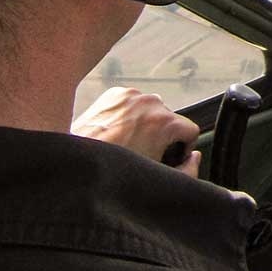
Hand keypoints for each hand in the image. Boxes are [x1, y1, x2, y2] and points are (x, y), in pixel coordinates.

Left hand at [71, 87, 201, 175]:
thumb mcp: (158, 177)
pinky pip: (132, 102)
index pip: (191, 130)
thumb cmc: (114, 171)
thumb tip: (194, 157)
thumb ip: (188, 171)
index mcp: (165, 122)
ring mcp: (132, 95)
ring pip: (151, 109)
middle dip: (161, 135)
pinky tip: (117, 131)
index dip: (182, 148)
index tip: (168, 157)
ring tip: (127, 142)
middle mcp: (151, 103)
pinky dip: (129, 115)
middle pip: (170, 119)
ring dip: (145, 123)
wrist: (77, 162)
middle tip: (143, 153)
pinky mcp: (115, 93)